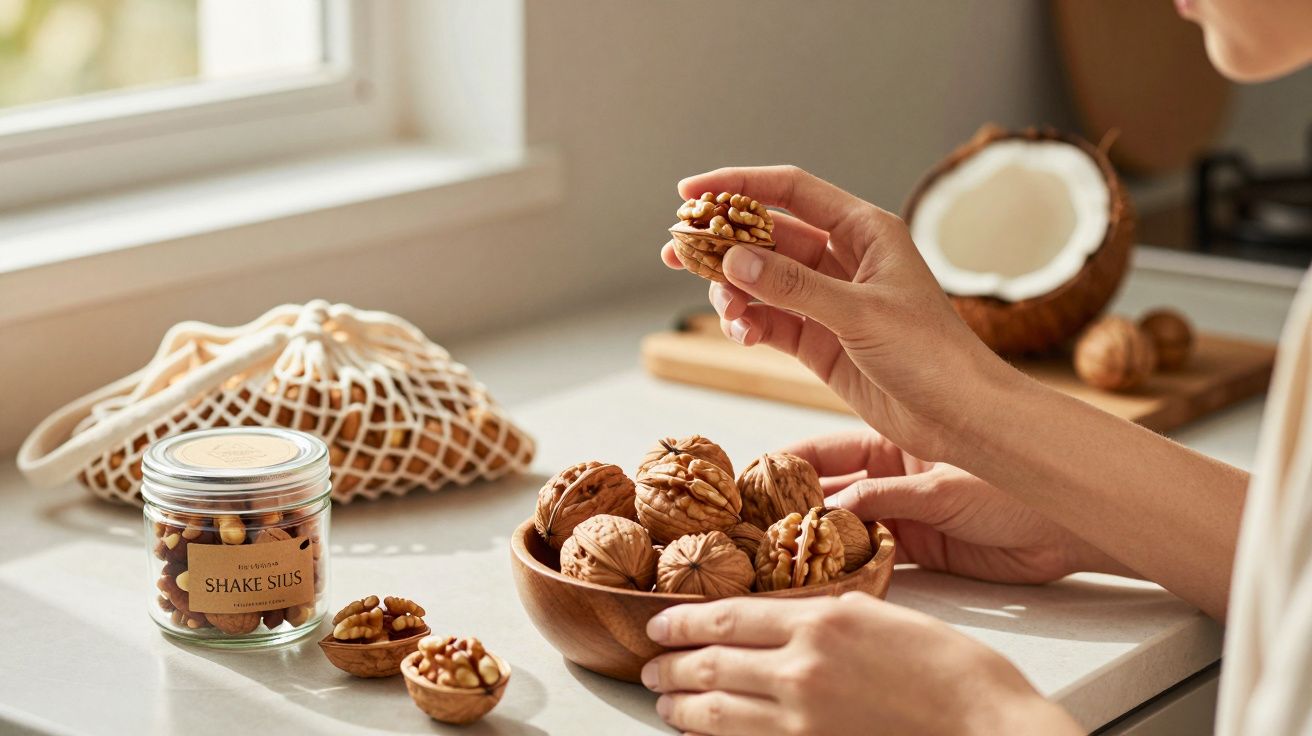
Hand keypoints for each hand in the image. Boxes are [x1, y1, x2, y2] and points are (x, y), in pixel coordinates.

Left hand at [643, 594, 1079, 735]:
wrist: (983, 722)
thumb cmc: (946, 667)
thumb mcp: (877, 614)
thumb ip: (819, 613)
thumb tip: (773, 618)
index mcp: (816, 620)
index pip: (724, 617)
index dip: (681, 622)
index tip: (659, 625)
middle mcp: (799, 668)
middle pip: (709, 664)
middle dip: (670, 666)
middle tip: (650, 668)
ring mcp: (801, 719)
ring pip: (715, 711)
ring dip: (680, 706)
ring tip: (664, 703)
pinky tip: (701, 734)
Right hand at [662, 166, 1003, 460]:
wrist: (960, 417)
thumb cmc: (932, 355)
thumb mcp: (860, 314)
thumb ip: (794, 287)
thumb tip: (733, 258)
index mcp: (865, 231)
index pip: (790, 191)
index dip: (738, 185)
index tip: (689, 191)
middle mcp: (844, 259)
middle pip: (767, 236)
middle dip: (721, 243)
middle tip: (675, 251)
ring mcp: (829, 300)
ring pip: (761, 281)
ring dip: (733, 292)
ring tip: (725, 312)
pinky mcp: (820, 340)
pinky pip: (770, 320)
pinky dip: (749, 325)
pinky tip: (742, 335)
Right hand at [785, 430, 1133, 583]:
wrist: (1064, 526)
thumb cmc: (1013, 485)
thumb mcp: (940, 487)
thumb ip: (885, 498)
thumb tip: (831, 509)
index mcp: (892, 442)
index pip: (824, 451)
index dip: (788, 465)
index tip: (753, 479)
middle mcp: (890, 477)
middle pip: (827, 492)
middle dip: (792, 508)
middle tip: (754, 527)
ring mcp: (900, 515)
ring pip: (843, 528)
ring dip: (815, 542)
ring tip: (777, 556)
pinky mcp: (916, 552)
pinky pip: (869, 559)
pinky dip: (846, 568)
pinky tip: (819, 577)